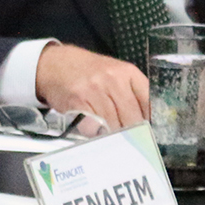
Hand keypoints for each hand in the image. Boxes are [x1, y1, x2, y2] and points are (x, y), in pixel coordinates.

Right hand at [34, 42, 148, 131]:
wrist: (53, 64)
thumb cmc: (88, 72)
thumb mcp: (115, 74)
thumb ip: (132, 93)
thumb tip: (149, 122)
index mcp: (127, 72)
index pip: (149, 104)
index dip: (150, 122)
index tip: (148, 133)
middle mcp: (112, 80)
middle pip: (133, 118)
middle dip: (132, 133)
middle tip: (130, 140)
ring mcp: (94, 91)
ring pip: (114, 125)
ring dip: (114, 135)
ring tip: (111, 135)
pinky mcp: (78, 102)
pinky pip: (94, 127)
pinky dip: (96, 133)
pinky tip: (95, 130)